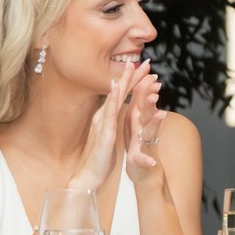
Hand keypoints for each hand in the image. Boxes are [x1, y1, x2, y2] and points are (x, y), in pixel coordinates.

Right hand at [68, 62, 152, 190]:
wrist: (88, 175)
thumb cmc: (99, 156)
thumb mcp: (108, 134)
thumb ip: (110, 120)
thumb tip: (114, 109)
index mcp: (107, 116)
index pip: (122, 94)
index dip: (133, 80)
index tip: (145, 66)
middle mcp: (103, 116)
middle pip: (119, 91)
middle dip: (132, 74)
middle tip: (145, 60)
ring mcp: (103, 123)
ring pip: (114, 98)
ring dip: (124, 82)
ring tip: (132, 66)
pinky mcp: (104, 134)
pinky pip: (109, 115)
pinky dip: (112, 100)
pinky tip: (116, 89)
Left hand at [125, 69, 165, 183]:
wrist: (144, 173)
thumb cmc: (140, 148)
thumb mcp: (136, 124)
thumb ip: (138, 107)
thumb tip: (141, 88)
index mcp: (138, 121)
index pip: (140, 99)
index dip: (142, 84)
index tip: (146, 67)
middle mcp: (144, 131)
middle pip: (147, 111)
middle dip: (151, 97)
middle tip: (156, 82)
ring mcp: (144, 146)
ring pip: (150, 133)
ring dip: (156, 124)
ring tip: (161, 114)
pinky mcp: (141, 162)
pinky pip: (144, 161)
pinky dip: (147, 161)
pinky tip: (151, 162)